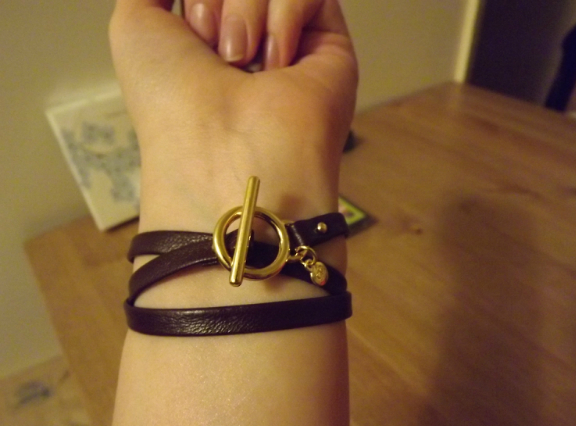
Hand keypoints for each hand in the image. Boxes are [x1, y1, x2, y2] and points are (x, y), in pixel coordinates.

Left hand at [109, 0, 357, 231]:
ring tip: (241, 61)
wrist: (224, 151)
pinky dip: (282, 16)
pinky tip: (275, 64)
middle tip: (213, 49)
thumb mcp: (136, 28)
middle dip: (214, 1)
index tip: (188, 31)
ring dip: (245, 12)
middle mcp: (250, 39)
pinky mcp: (329, 47)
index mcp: (206, 38)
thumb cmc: (173, 104)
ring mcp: (291, 44)